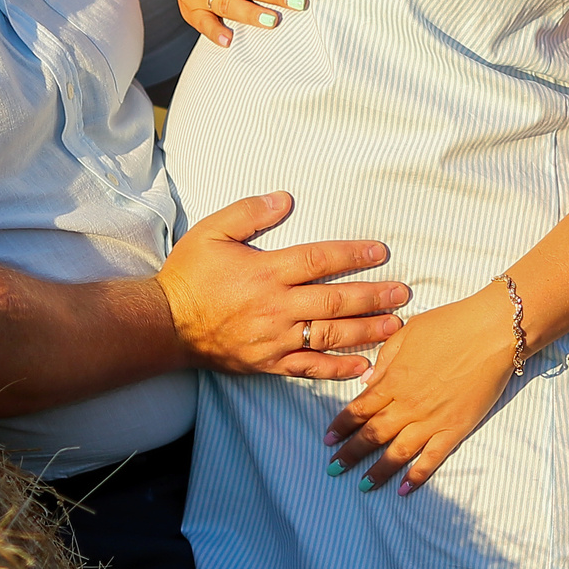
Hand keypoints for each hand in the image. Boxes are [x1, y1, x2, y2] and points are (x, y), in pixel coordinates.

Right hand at [159, 193, 408, 380]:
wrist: (164, 325)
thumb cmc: (189, 275)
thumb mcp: (211, 231)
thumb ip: (249, 213)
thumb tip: (286, 198)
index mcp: (266, 272)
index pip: (319, 260)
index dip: (353, 254)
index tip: (381, 252)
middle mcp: (276, 307)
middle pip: (335, 300)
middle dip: (373, 296)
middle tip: (403, 292)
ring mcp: (274, 339)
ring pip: (329, 335)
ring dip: (366, 331)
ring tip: (395, 325)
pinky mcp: (269, 363)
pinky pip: (309, 369)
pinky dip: (338, 369)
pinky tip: (363, 366)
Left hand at [323, 291, 515, 494]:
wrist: (491, 332)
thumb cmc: (450, 324)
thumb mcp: (408, 333)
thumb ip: (386, 359)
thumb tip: (367, 381)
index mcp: (394, 379)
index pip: (359, 409)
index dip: (342, 426)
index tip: (328, 439)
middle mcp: (408, 404)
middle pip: (372, 434)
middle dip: (350, 454)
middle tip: (333, 469)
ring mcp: (432, 419)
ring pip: (397, 452)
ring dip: (377, 471)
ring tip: (362, 487)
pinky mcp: (456, 428)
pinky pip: (432, 457)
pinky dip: (417, 476)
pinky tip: (404, 489)